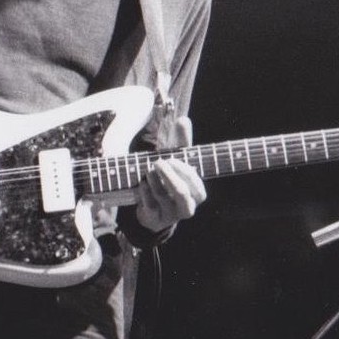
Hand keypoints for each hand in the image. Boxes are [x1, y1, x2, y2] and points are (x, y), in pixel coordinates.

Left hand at [134, 116, 206, 232]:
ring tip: (148, 169)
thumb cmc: (169, 179)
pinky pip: (150, 206)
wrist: (153, 209)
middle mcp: (187, 206)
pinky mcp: (155, 219)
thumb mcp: (177, 160)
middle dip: (169, 175)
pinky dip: (145, 192)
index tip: (172, 158)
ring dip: (155, 180)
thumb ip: (182, 141)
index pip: (196, 185)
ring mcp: (170, 215)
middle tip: (158, 161)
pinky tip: (142, 183)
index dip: (184, 171)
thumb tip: (183, 119)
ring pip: (164, 197)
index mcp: (197, 193)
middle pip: (182, 193)